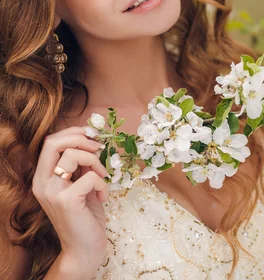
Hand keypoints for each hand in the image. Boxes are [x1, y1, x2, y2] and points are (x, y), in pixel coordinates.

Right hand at [32, 125, 109, 274]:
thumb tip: (90, 138)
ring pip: (72, 154)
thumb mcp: (80, 183)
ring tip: (103, 176)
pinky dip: (102, 183)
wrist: (84, 249)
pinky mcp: (67, 201)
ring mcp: (53, 192)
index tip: (92, 135)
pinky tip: (103, 196)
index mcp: (43, 177)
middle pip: (54, 143)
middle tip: (98, 148)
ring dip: (95, 161)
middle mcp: (42, 184)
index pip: (50, 142)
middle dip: (81, 139)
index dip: (72, 132)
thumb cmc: (85, 214)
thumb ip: (79, 164)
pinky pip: (90, 177)